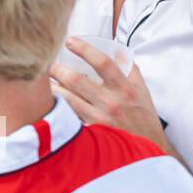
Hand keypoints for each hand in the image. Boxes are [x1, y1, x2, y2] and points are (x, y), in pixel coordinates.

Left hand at [49, 38, 167, 150]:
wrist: (149, 151)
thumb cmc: (144, 119)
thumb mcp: (143, 92)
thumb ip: (131, 71)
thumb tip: (118, 51)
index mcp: (125, 89)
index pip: (103, 63)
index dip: (84, 49)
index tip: (70, 40)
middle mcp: (112, 103)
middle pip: (76, 80)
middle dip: (57, 69)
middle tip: (49, 64)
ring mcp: (100, 120)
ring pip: (66, 99)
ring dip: (52, 88)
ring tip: (44, 82)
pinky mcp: (91, 134)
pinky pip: (68, 117)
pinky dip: (58, 109)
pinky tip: (50, 104)